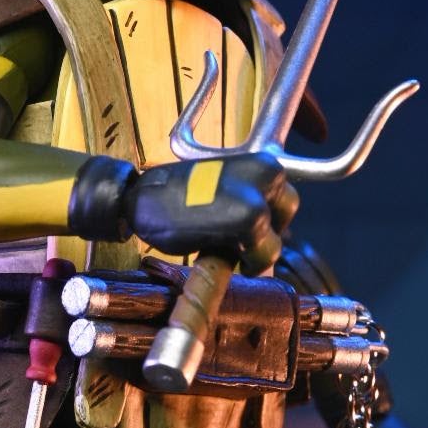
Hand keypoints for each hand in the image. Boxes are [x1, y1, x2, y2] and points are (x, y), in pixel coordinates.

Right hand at [125, 154, 297, 273]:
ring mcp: (261, 196)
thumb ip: (247, 207)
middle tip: (231, 240)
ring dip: (253, 252)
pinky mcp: (251, 220)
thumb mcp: (221, 193)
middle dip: (263, 234)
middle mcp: (268, 173)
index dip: (266, 221)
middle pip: (285, 217)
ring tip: (221, 246)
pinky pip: (263, 256)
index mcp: (262, 163)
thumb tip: (268, 238)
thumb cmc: (175, 197)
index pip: (283, 200)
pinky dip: (245, 264)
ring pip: (276, 241)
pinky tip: (220, 255)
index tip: (241, 233)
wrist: (143, 199)